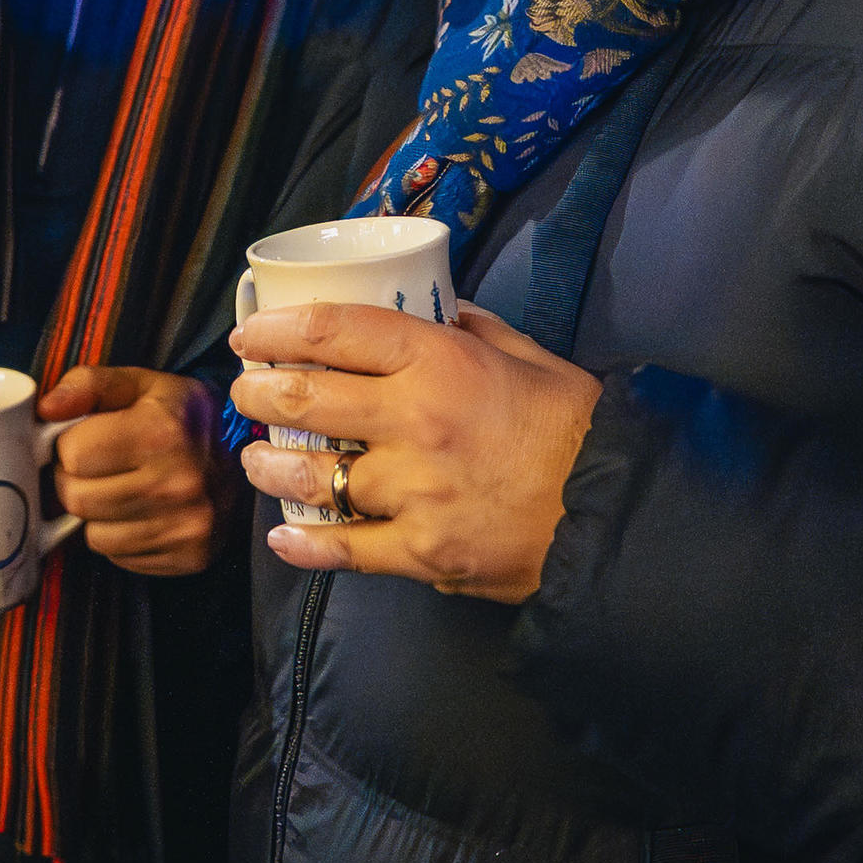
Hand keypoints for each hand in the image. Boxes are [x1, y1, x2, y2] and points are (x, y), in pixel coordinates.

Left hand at [41, 364, 234, 576]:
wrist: (243, 458)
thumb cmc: (181, 418)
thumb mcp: (140, 385)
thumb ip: (89, 385)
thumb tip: (46, 409)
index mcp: (161, 431)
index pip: (72, 454)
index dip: (70, 444)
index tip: (87, 439)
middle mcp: (177, 483)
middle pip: (77, 498)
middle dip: (75, 481)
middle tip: (95, 468)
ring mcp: (186, 525)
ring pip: (94, 535)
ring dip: (96, 514)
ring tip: (119, 489)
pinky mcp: (189, 556)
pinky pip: (119, 558)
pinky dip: (119, 537)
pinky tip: (139, 513)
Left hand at [230, 301, 601, 603]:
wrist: (616, 515)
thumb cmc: (579, 430)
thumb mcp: (533, 358)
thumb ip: (478, 332)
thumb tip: (441, 309)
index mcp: (441, 362)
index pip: (337, 332)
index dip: (280, 331)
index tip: (253, 336)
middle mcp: (415, 422)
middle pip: (308, 400)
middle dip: (261, 395)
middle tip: (247, 393)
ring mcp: (413, 491)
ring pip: (314, 477)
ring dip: (271, 467)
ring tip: (256, 461)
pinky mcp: (422, 553)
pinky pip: (346, 550)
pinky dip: (307, 546)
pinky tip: (285, 539)